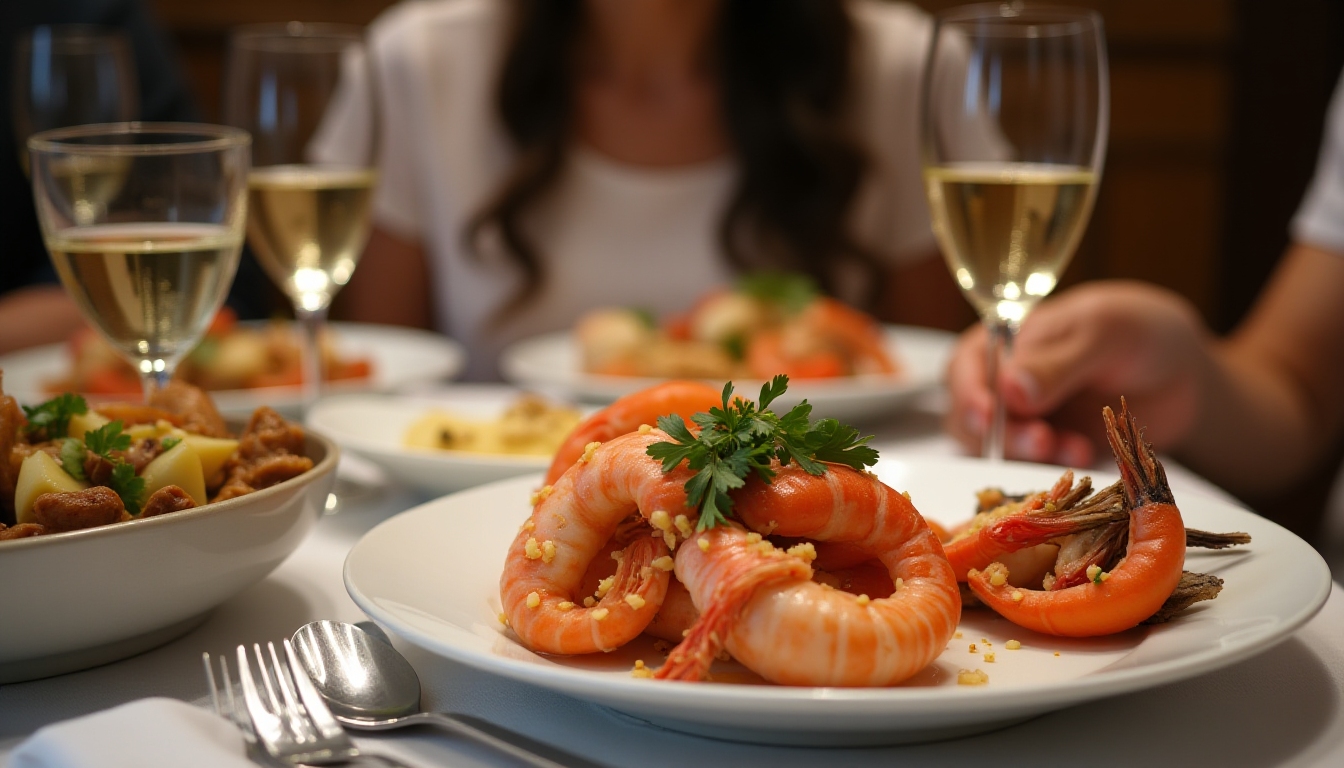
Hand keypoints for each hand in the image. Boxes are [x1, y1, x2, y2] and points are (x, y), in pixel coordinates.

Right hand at [945, 281, 1209, 464]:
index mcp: (1003, 340)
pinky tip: (1084, 451)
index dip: (969, 394)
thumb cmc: (1136, 331)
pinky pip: (1036, 466)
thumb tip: (1009, 389)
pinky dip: (1056, 463)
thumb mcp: (1099, 333)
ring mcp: (1024, 418)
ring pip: (1001, 447)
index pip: (966, 369)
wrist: (1180, 372)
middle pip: (973, 415)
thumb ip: (1054, 363)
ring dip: (1031, 452)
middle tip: (1041, 440)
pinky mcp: (1048, 448)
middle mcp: (1003, 381)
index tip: (987, 417)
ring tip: (1073, 447)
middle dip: (1005, 433)